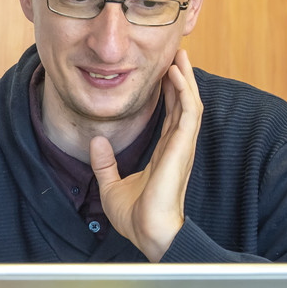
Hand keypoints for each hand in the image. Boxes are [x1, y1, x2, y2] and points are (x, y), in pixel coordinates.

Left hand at [91, 48, 202, 261]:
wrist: (148, 233)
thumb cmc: (136, 217)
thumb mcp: (112, 186)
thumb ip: (105, 164)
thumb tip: (97, 143)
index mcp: (164, 153)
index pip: (171, 115)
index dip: (169, 93)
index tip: (163, 73)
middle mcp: (176, 147)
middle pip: (183, 104)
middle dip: (180, 79)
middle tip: (176, 55)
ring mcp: (182, 147)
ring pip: (189, 104)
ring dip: (186, 79)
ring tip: (180, 56)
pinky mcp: (182, 148)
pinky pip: (188, 113)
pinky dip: (184, 92)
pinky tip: (176, 74)